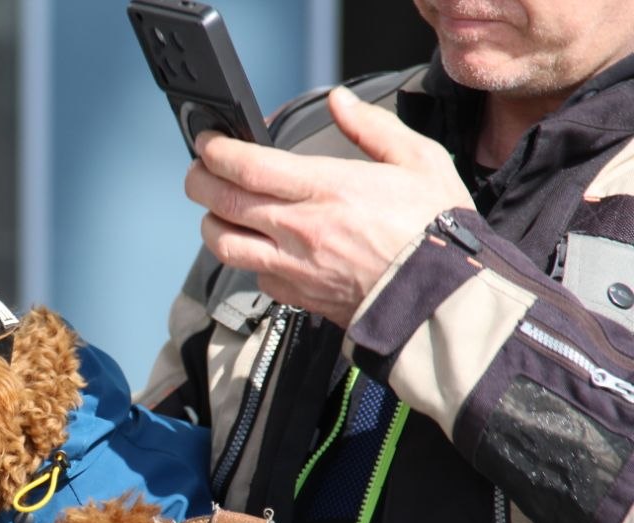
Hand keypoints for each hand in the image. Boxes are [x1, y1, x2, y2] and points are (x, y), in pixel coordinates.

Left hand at [185, 86, 474, 327]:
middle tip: (198, 172)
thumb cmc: (435, 233)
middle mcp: (300, 229)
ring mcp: (293, 267)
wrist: (442, 300)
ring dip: (212, 223)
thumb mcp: (419, 161)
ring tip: (219, 211)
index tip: (208, 142)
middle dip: (199, 182)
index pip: (246, 166)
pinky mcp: (295, 296)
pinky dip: (248, 260)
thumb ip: (372, 128)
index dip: (216, 151)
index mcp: (327, 190)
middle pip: (222, 203)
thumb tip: (341, 103)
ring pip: (223, 245)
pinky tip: (262, 248)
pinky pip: (253, 276)